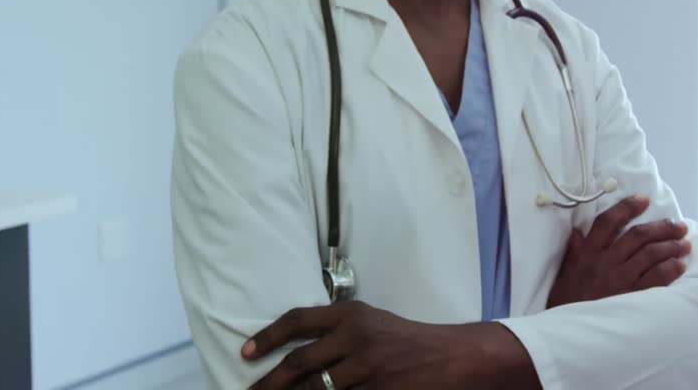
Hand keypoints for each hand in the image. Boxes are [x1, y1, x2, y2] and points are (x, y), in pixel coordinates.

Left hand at [242, 300, 539, 389]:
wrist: (451, 357)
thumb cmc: (408, 341)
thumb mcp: (372, 323)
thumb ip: (338, 331)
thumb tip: (297, 351)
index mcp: (350, 314)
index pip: (299, 321)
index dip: (268, 337)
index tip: (246, 353)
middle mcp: (355, 337)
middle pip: (299, 363)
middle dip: (270, 383)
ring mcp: (366, 368)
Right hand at [547, 194, 691, 307]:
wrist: (567, 334)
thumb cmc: (565, 302)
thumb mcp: (565, 272)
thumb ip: (574, 250)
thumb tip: (578, 230)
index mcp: (587, 253)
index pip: (608, 222)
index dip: (627, 207)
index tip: (644, 199)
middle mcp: (604, 262)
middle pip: (637, 236)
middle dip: (661, 228)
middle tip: (678, 225)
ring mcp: (619, 280)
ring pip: (650, 255)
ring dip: (671, 247)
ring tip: (684, 244)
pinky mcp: (630, 298)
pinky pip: (655, 279)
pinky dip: (670, 270)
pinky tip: (680, 266)